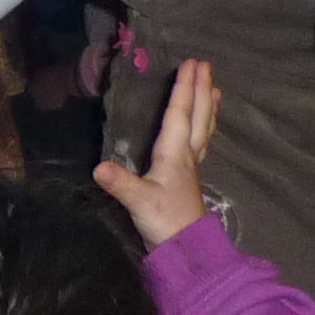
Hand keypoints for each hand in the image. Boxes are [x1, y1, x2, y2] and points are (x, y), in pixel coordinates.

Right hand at [94, 59, 218, 249]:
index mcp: (174, 155)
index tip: (190, 63)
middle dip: (200, 89)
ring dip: (208, 107)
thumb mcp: (139, 201)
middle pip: (197, 116)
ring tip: (216, 89)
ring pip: (203, 129)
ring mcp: (190, 168)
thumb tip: (98, 167)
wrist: (187, 251)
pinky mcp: (189, 179)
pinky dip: (204, 128)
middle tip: (205, 64)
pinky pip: (200, 143)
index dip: (184, 88)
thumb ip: (121, 183)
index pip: (179, 114)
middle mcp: (186, 156)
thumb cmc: (164, 222)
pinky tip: (202, 129)